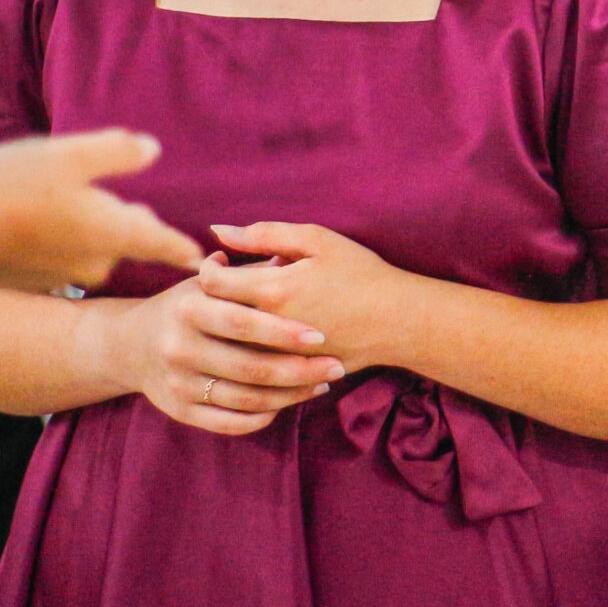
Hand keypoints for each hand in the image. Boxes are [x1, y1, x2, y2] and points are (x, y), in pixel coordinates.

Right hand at [0, 129, 202, 291]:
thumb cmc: (16, 184)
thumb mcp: (73, 154)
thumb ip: (118, 151)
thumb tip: (152, 149)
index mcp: (117, 230)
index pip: (166, 243)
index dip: (186, 248)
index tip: (204, 259)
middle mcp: (98, 260)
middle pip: (130, 240)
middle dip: (134, 224)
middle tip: (136, 206)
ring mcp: (65, 274)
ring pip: (95, 248)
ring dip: (92, 230)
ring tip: (74, 201)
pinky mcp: (35, 279)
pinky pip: (62, 257)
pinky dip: (59, 241)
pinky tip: (38, 219)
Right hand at [100, 273, 342, 435]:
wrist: (131, 344)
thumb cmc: (189, 305)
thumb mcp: (210, 282)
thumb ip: (249, 272)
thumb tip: (290, 257)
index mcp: (189, 307)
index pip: (244, 322)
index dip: (284, 331)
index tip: (321, 334)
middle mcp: (178, 347)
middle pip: (249, 367)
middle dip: (300, 370)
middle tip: (337, 368)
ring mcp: (177, 382)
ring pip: (245, 398)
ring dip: (290, 396)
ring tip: (321, 385)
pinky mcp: (178, 410)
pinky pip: (227, 422)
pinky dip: (261, 417)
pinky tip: (286, 405)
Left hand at [194, 222, 415, 376]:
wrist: (399, 320)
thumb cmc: (361, 273)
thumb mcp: (318, 241)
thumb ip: (265, 233)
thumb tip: (219, 231)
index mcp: (272, 291)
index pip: (210, 283)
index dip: (208, 267)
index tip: (221, 261)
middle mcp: (267, 330)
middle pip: (215, 315)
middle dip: (217, 296)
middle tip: (236, 281)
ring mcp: (276, 357)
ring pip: (230, 342)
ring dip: (233, 322)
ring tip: (256, 304)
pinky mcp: (287, 375)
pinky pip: (252, 362)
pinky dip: (252, 345)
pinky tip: (271, 329)